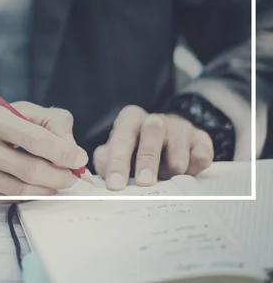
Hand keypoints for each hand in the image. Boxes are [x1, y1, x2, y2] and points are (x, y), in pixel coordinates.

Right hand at [0, 101, 87, 204]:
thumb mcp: (12, 110)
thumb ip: (48, 121)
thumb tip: (72, 148)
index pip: (34, 138)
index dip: (62, 151)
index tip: (79, 158)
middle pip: (31, 169)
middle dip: (60, 176)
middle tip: (71, 176)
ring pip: (22, 190)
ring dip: (47, 189)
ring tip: (55, 182)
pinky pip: (8, 200)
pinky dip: (27, 196)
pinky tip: (30, 186)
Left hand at [93, 105, 213, 190]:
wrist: (170, 139)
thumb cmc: (136, 149)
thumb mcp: (118, 151)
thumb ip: (106, 160)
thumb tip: (103, 176)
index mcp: (131, 119)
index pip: (122, 136)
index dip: (118, 161)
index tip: (115, 185)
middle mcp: (155, 120)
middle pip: (151, 133)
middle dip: (147, 160)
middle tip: (144, 182)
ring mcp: (180, 127)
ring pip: (177, 148)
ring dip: (172, 168)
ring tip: (167, 177)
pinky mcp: (201, 139)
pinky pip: (200, 156)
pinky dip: (193, 169)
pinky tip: (186, 173)